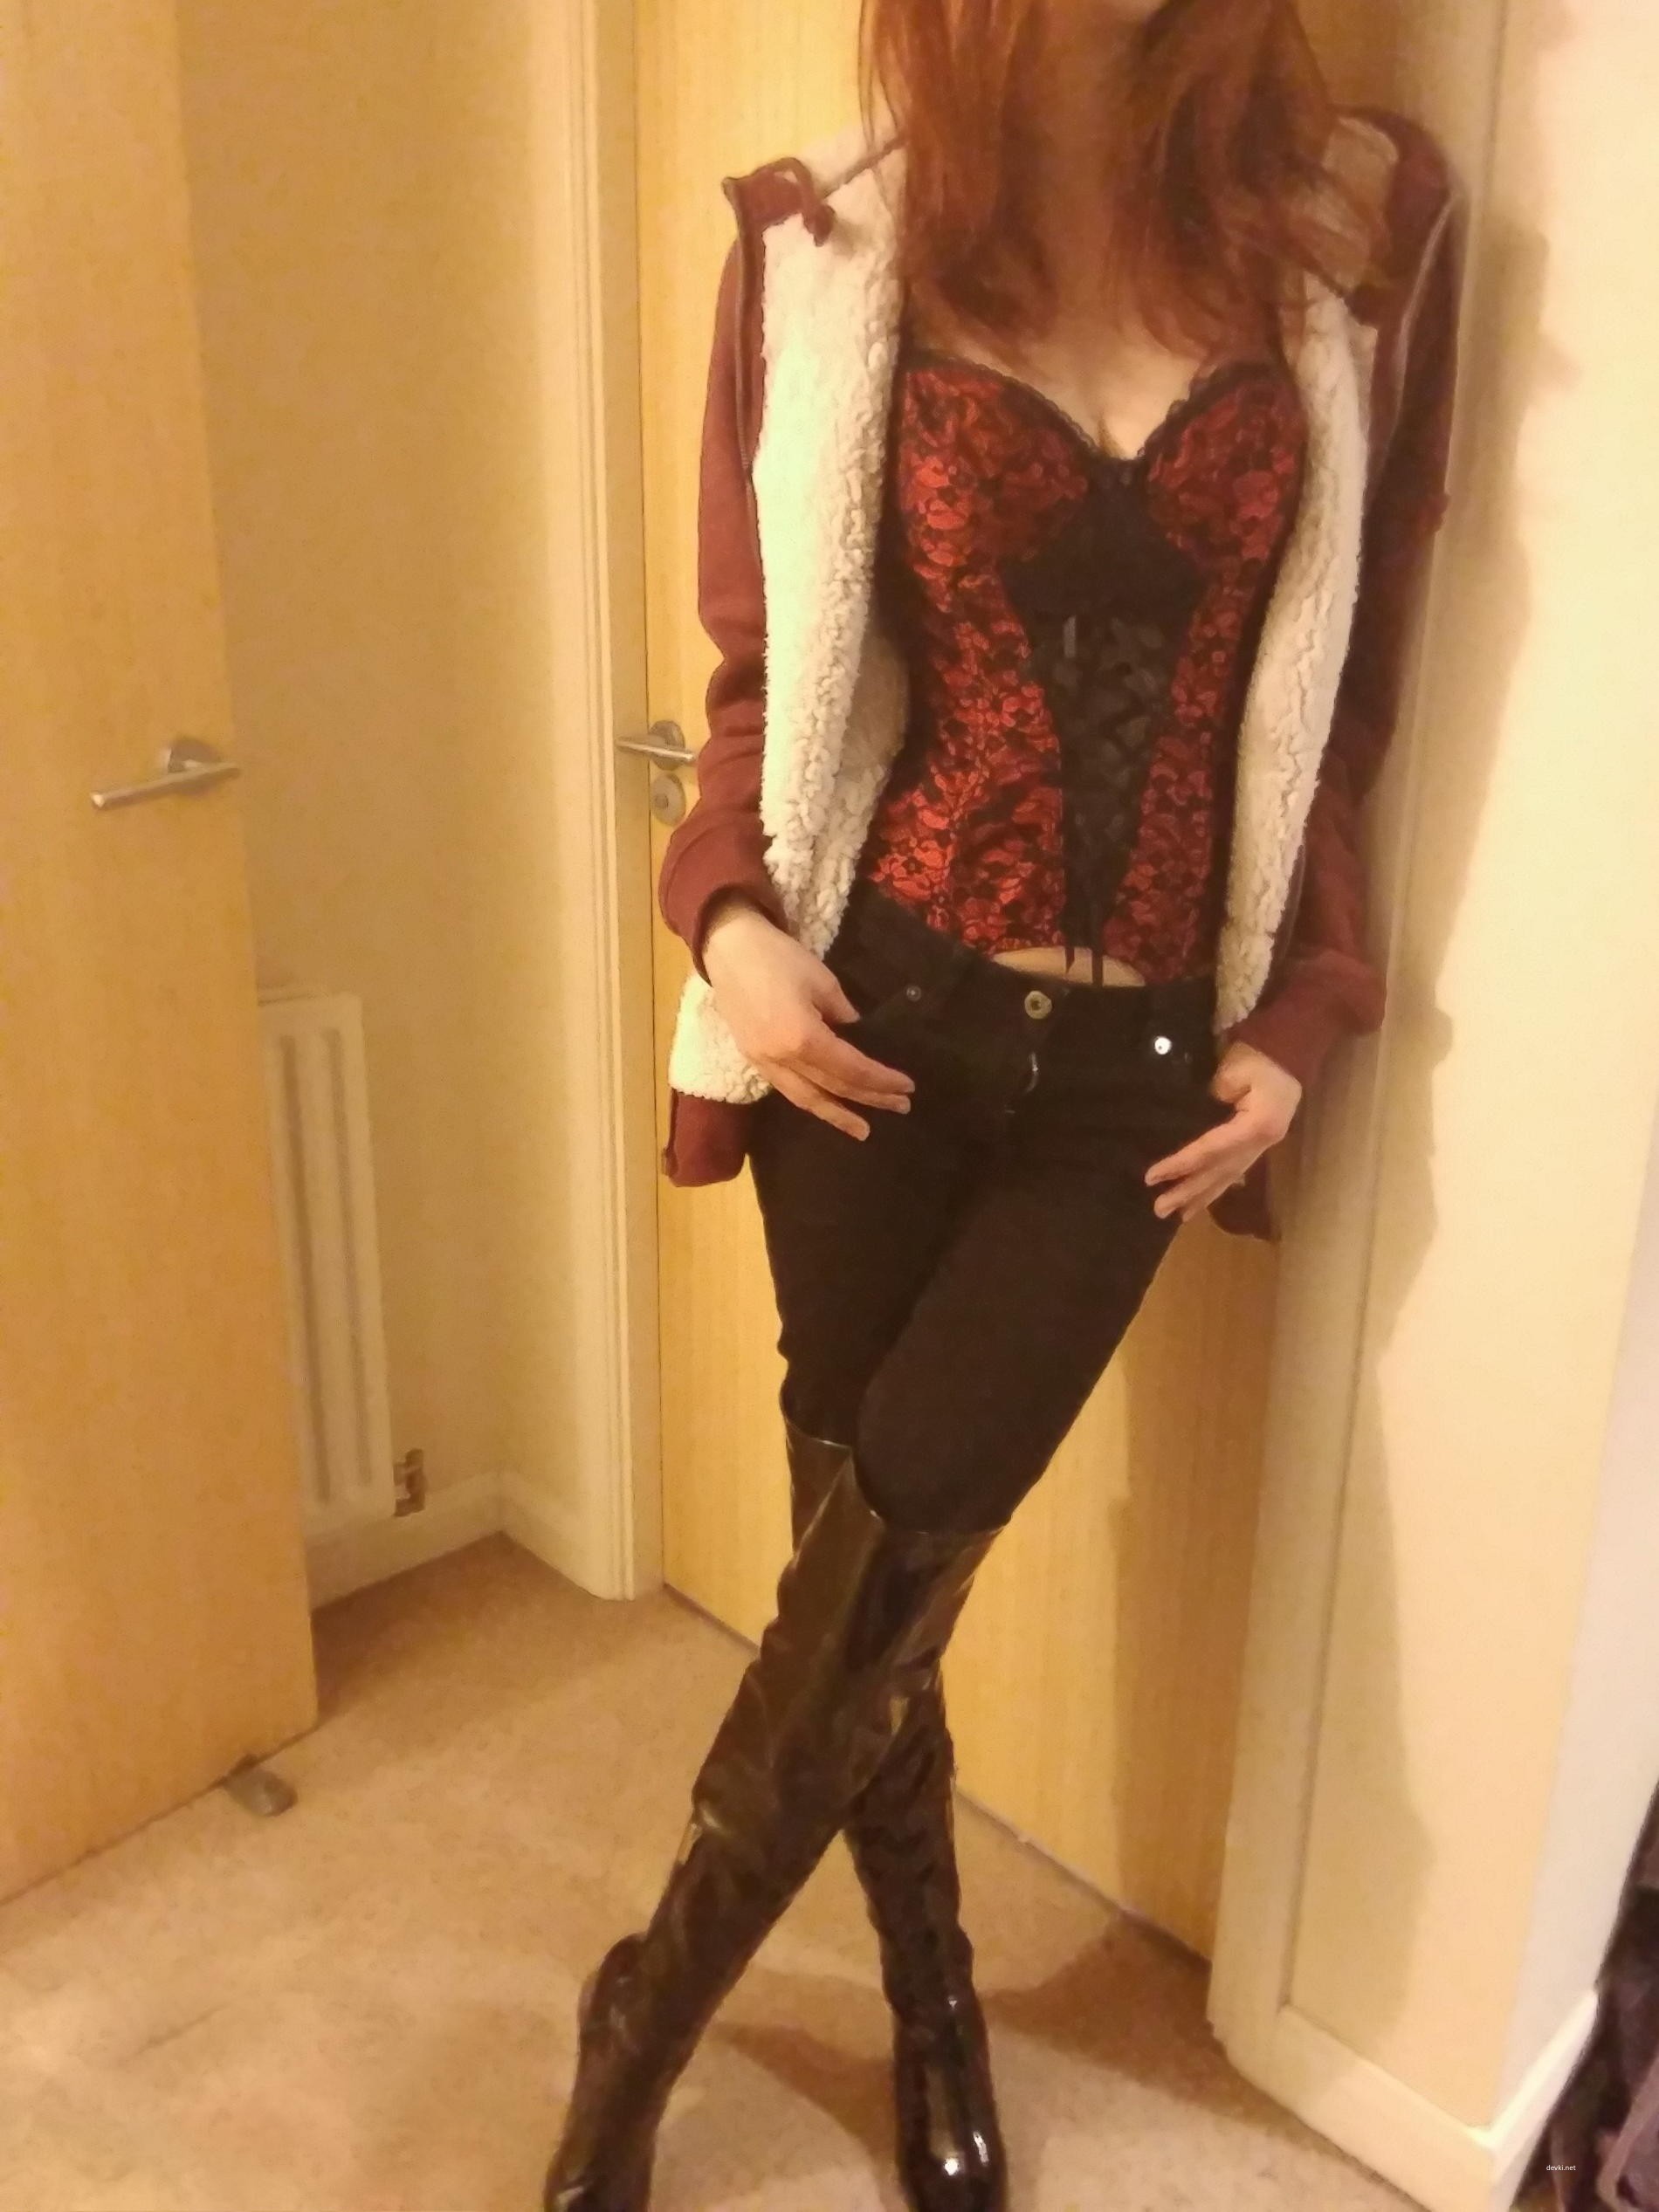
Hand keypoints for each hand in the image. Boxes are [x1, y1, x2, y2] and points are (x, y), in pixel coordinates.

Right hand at [702, 894, 916, 1140]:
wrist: (728, 948)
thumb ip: (842, 1012)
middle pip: (832, 1088)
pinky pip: (786, 1089)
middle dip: (869, 1099)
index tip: (907, 1086)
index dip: (881, 1080)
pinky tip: (825, 1105)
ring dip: (837, 1115)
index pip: (851, 1069)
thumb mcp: (822, 980)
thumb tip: (853, 1031)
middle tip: (900, 1106)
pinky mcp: (752, 1058)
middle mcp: (782, 1059)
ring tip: (862, 1130)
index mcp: (803, 1038)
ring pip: (806, 1099)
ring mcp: (763, 1062)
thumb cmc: (778, 957)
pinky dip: (810, 1101)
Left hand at [1143, 1041, 1302, 1222]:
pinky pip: (1235, 1169)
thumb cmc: (1259, 1056)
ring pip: (1229, 1176)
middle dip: (1189, 1192)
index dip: (1180, 1164)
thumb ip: (1214, 1099)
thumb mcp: (1233, 1071)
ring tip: (1180, 1216)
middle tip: (1160, 1210)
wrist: (1289, 1050)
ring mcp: (1264, 1145)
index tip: (1152, 1177)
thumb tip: (1197, 1122)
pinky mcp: (1259, 1142)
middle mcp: (1262, 1142)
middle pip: (1220, 1172)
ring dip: (1204, 1196)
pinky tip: (1204, 1198)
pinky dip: (1217, 1184)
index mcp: (1256, 1126)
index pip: (1211, 1150)